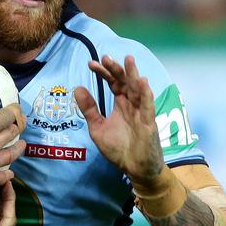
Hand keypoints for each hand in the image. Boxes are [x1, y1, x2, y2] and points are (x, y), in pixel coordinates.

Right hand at [0, 84, 25, 205]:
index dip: (13, 111)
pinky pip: (3, 177)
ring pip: (11, 155)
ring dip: (18, 148)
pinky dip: (9, 173)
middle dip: (18, 126)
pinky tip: (10, 171)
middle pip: (10, 134)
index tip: (17, 108)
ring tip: (22, 144)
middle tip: (21, 122)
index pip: (5, 118)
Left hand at [74, 55, 164, 184]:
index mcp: (121, 104)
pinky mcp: (149, 123)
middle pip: (125, 82)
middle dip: (116, 69)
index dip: (103, 72)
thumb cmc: (118, 149)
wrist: (134, 169)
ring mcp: (142, 113)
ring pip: (138, 89)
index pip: (112, 83)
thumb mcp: (97, 128)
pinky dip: (146, 94)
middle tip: (105, 57)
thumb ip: (89, 109)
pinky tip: (142, 82)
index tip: (91, 63)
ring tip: (128, 59)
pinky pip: (148, 106)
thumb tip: (77, 88)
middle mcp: (132, 105)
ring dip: (133, 74)